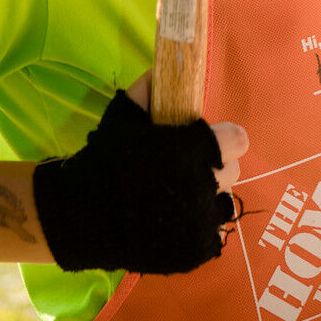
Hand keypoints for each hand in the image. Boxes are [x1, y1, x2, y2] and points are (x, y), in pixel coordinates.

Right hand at [33, 85, 247, 273]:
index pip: (237, 140)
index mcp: (190, 150)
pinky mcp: (196, 250)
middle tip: (189, 167)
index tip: (208, 140)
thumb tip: (160, 71)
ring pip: (224, 202)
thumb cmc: (106, 160)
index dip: (223, 139)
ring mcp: (201, 222)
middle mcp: (202, 185)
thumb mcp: (123, 116)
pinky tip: (179, 218)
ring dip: (209, 196)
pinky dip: (200, 226)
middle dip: (214, 166)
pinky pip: (214, 232)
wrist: (83, 215)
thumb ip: (146, 90)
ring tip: (183, 195)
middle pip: (231, 171)